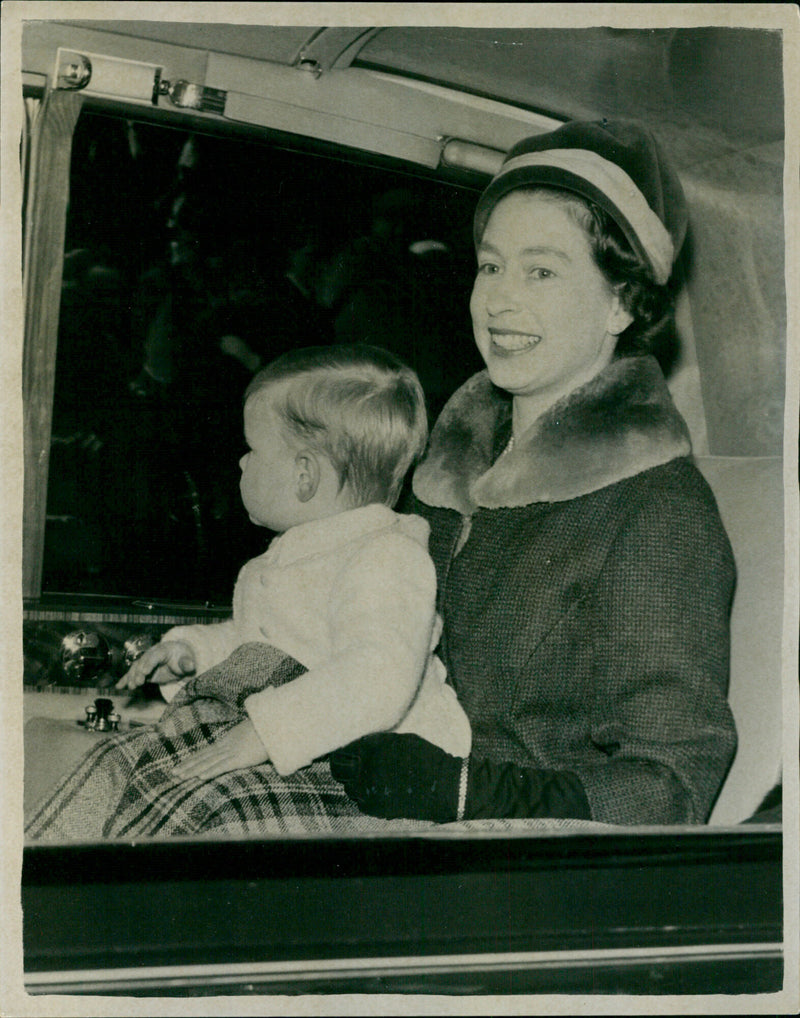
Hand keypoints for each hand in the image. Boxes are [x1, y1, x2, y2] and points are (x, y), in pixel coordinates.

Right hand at [116, 640, 195, 689]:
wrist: (178, 656)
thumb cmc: (183, 657)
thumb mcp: (187, 660)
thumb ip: (187, 663)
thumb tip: (190, 666)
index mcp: (162, 650)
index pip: (154, 656)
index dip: (149, 664)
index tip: (145, 672)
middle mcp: (151, 654)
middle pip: (142, 662)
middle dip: (139, 672)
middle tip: (138, 682)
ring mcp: (145, 662)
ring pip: (135, 668)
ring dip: (132, 677)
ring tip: (131, 687)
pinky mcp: (142, 670)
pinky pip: (132, 674)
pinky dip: (125, 680)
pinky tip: (118, 687)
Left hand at [173, 718, 268, 781]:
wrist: (277, 724)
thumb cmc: (267, 727)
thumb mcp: (253, 730)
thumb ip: (245, 734)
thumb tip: (242, 737)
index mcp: (228, 739)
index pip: (206, 751)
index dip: (193, 758)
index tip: (181, 764)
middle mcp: (227, 745)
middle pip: (203, 757)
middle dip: (187, 765)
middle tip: (172, 773)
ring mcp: (232, 751)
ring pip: (208, 763)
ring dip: (193, 771)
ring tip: (179, 777)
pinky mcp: (240, 758)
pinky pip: (222, 767)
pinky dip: (210, 772)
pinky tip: (199, 777)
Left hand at [330, 733, 462, 822]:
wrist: (444, 787)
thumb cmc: (426, 759)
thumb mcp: (401, 740)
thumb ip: (376, 742)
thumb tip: (359, 744)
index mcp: (372, 749)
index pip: (344, 749)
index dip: (345, 749)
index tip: (348, 751)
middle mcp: (366, 769)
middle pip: (339, 768)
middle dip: (343, 765)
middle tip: (352, 764)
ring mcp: (368, 791)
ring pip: (348, 786)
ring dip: (355, 781)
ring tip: (371, 778)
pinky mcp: (374, 808)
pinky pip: (360, 801)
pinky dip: (365, 796)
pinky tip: (379, 790)